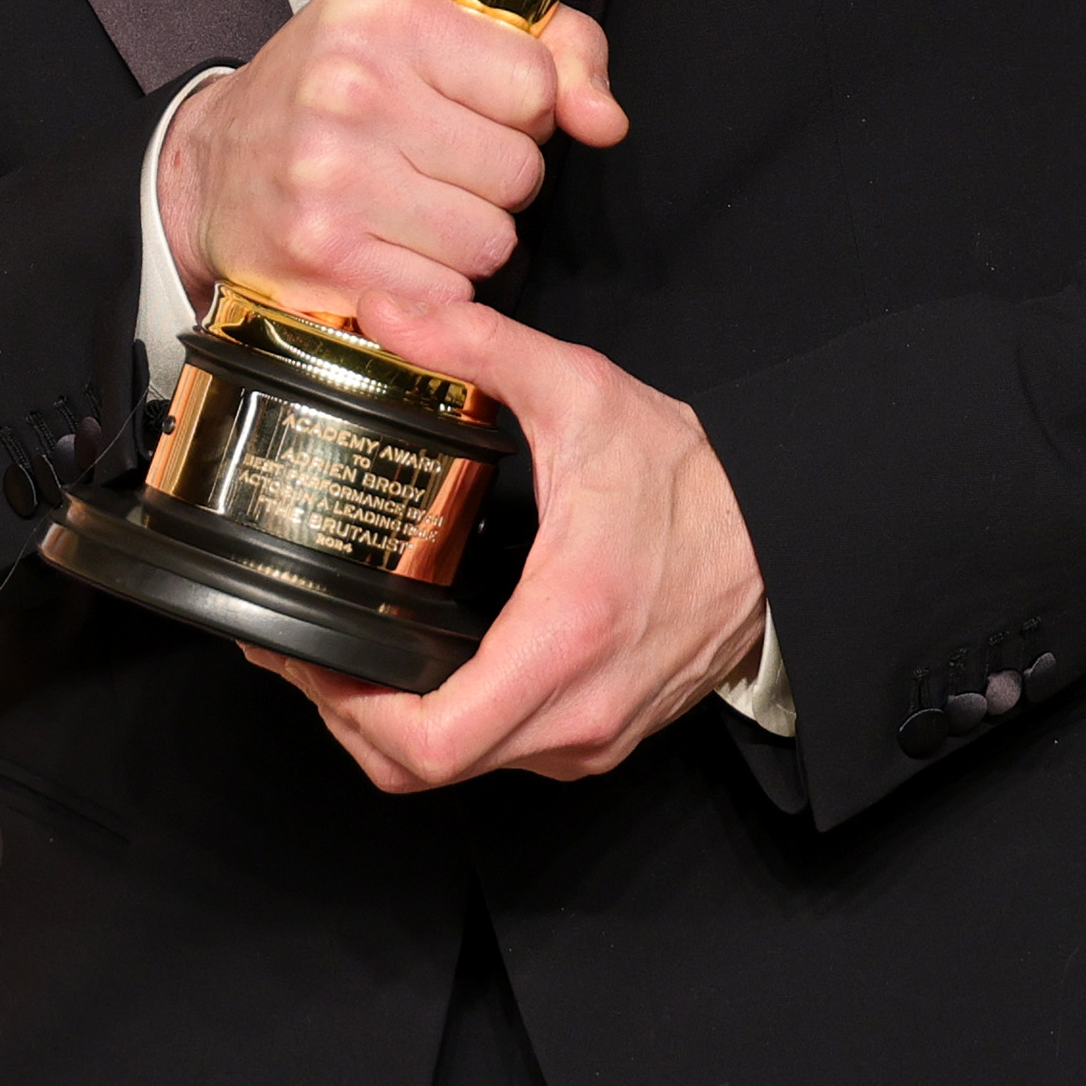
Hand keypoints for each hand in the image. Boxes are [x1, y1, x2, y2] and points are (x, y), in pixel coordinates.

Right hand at [158, 0, 622, 327]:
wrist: (209, 167)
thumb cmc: (328, 91)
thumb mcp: (424, 27)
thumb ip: (549, 49)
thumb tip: (606, 120)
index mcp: (382, 15)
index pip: (534, 80)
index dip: (521, 105)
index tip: (473, 105)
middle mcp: (351, 90)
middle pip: (519, 169)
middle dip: (495, 176)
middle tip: (433, 160)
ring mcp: (333, 180)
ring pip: (492, 241)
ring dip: (467, 236)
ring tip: (410, 205)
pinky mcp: (326, 260)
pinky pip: (447, 292)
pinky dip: (430, 282)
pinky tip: (387, 247)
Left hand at [246, 296, 765, 790]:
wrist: (784, 531)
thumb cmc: (694, 479)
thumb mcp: (581, 392)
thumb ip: (477, 346)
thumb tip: (386, 310)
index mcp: (563, 636)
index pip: (429, 742)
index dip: (343, 713)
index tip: (302, 656)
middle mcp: (579, 710)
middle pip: (423, 772)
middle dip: (347, 719)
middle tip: (301, 654)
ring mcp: (593, 735)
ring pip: (459, 775)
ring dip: (392, 730)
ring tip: (346, 658)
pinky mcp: (601, 736)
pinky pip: (501, 756)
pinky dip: (447, 727)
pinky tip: (419, 667)